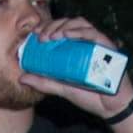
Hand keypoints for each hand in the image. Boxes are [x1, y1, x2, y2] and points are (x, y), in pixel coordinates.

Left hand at [18, 17, 132, 118]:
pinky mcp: (108, 48)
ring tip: (53, 35)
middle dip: (53, 25)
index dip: (47, 27)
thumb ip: (44, 82)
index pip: (60, 29)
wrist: (110, 108)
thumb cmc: (89, 96)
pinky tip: (68, 34)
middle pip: (69, 23)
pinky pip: (94, 34)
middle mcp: (86, 43)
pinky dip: (80, 32)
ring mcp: (97, 44)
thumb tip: (22, 78)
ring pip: (81, 23)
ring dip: (65, 26)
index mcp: (75, 49)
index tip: (34, 35)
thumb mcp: (62, 88)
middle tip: (41, 36)